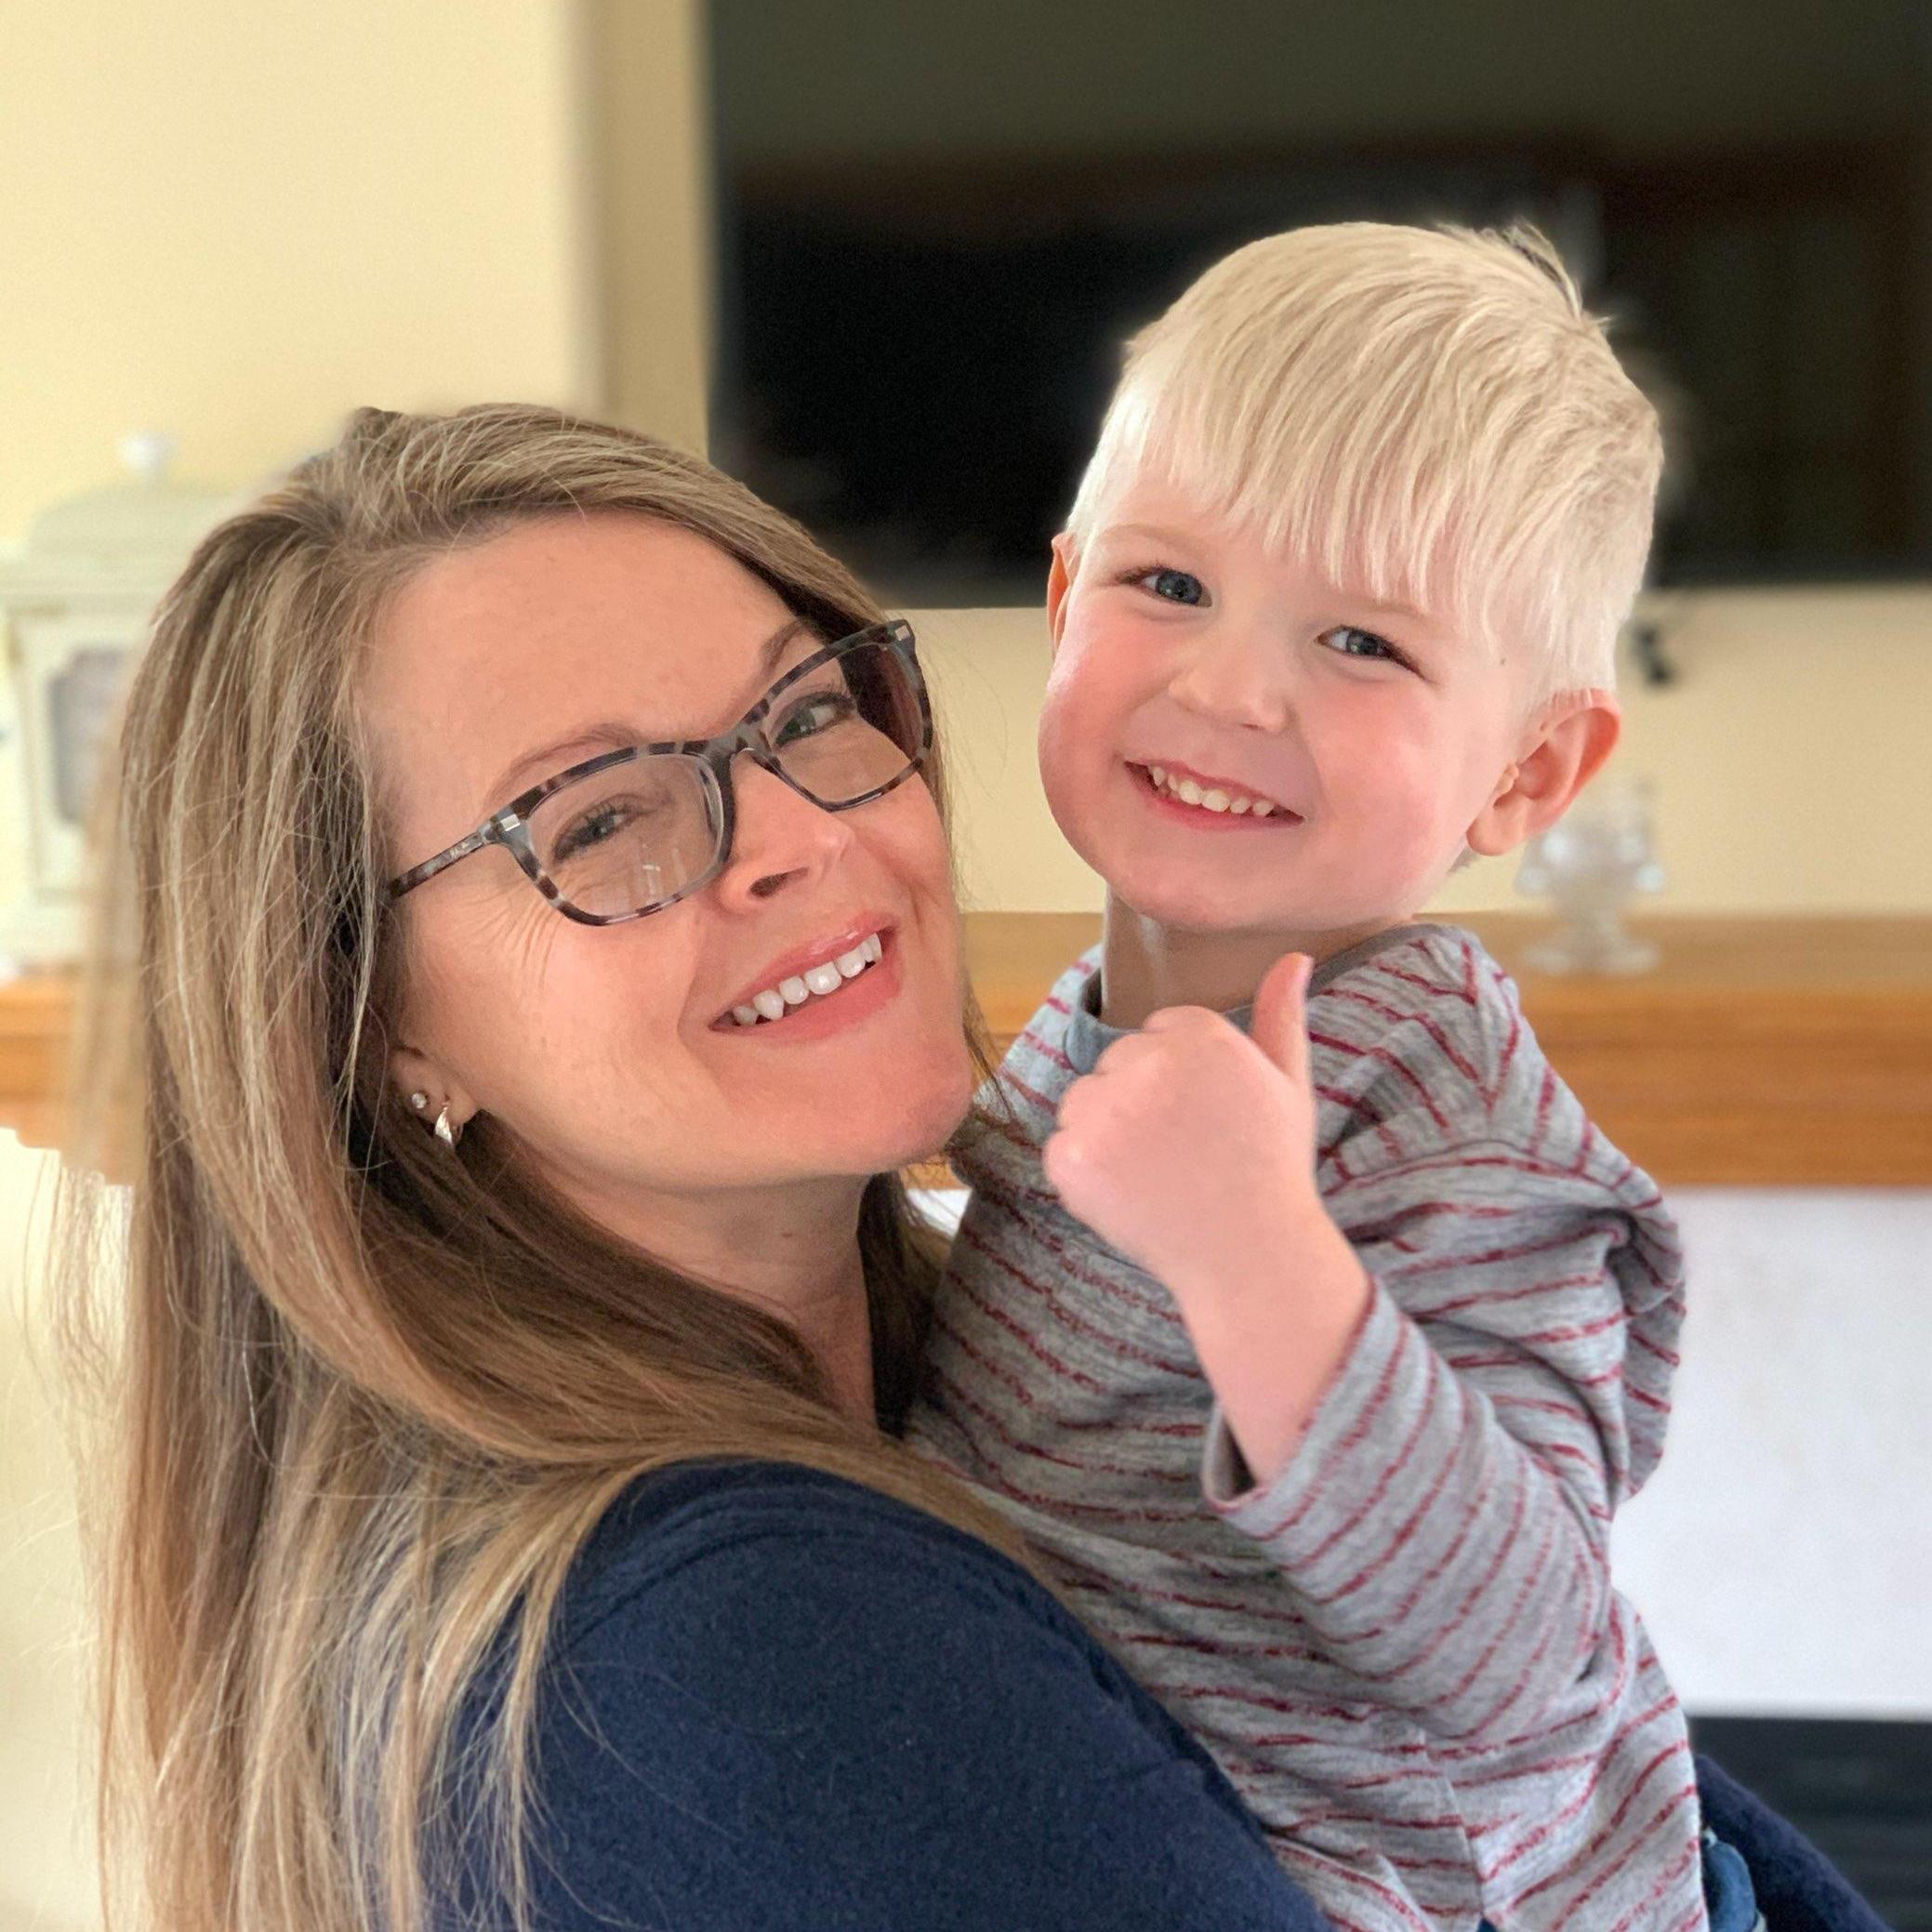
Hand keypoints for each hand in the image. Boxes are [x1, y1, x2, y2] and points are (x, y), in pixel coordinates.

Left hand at [1041, 951, 1326, 1301]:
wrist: (1251, 1258)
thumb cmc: (1272, 1171)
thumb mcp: (1289, 1086)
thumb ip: (1281, 1015)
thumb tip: (1294, 956)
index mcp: (1201, 1035)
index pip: (1157, 1034)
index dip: (1179, 1084)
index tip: (1205, 1123)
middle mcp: (1150, 1061)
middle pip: (1115, 1066)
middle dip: (1139, 1105)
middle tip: (1184, 1155)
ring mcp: (1106, 1109)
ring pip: (1083, 1104)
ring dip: (1107, 1137)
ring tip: (1159, 1177)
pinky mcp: (1072, 1155)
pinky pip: (1061, 1150)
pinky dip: (1085, 1177)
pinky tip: (1132, 1198)